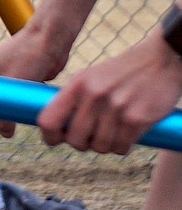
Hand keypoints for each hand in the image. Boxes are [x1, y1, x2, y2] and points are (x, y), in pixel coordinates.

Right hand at [0, 31, 69, 137]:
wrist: (49, 41)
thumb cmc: (27, 58)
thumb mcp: (12, 87)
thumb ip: (4, 113)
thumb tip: (5, 134)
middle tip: (13, 114)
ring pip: (1, 106)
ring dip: (13, 110)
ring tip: (23, 105)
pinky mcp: (13, 83)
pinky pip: (13, 102)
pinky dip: (22, 104)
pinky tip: (31, 99)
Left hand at [38, 35, 181, 154]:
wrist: (159, 61)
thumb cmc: (121, 73)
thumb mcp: (90, 77)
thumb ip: (74, 99)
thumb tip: (58, 127)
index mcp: (77, 84)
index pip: (48, 120)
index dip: (49, 135)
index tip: (56, 139)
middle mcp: (93, 96)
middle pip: (75, 140)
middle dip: (81, 144)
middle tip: (90, 137)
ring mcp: (115, 108)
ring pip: (99, 147)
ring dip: (104, 146)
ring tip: (110, 133)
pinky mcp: (137, 119)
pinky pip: (121, 148)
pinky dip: (121, 147)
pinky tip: (125, 135)